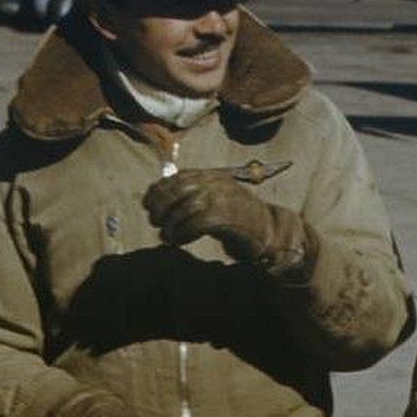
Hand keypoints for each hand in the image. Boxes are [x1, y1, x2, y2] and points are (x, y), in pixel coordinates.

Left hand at [144, 168, 282, 264]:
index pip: (177, 177)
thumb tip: (157, 204)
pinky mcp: (228, 218)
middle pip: (177, 190)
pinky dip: (184, 233)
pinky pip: (197, 223)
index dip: (157, 191)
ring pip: (185, 207)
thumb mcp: (215, 199)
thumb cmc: (237, 217)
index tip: (148, 205)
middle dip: (160, 207)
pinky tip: (182, 240)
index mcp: (212, 176)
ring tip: (169, 235)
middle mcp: (217, 184)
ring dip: (171, 224)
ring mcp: (224, 199)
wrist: (269, 229)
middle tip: (157, 223)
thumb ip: (192, 196)